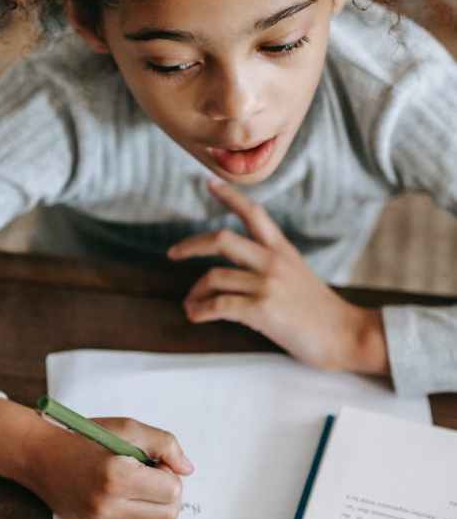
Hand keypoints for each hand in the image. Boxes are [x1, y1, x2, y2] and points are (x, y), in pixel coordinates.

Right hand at [0, 399, 193, 518]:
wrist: (40, 457)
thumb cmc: (84, 438)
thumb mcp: (126, 428)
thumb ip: (163, 444)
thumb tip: (187, 469)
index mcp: (116, 476)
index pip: (172, 491)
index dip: (169, 474)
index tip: (154, 461)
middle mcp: (108, 506)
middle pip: (168, 514)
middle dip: (166, 491)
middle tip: (147, 472)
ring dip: (152, 502)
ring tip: (131, 480)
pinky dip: (134, 509)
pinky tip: (116, 492)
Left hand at [168, 178, 388, 375]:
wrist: (346, 335)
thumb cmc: (320, 311)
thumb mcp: (297, 275)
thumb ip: (270, 265)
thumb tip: (232, 270)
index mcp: (282, 250)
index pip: (253, 213)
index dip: (229, 196)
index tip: (209, 183)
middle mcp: (273, 262)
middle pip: (222, 239)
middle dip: (191, 246)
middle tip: (173, 254)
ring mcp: (267, 285)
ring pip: (214, 276)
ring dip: (195, 292)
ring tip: (190, 305)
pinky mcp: (262, 310)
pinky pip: (219, 305)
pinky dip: (201, 310)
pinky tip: (196, 315)